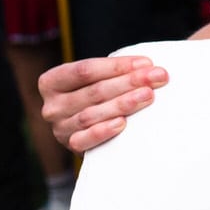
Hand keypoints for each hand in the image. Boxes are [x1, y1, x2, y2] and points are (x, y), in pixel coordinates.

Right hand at [40, 56, 169, 151]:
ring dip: (123, 103)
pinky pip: (85, 139)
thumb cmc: (94, 99)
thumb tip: (147, 67)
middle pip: (94, 91)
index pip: (85, 70)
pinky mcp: (70, 145)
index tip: (146, 63)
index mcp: (52, 81)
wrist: (86, 134)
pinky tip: (122, 123)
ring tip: (148, 95)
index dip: (117, 66)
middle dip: (129, 82)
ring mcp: (60, 127)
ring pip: (92, 114)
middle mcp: (52, 105)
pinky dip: (103, 131)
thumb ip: (110, 74)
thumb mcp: (94, 82)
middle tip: (157, 77)